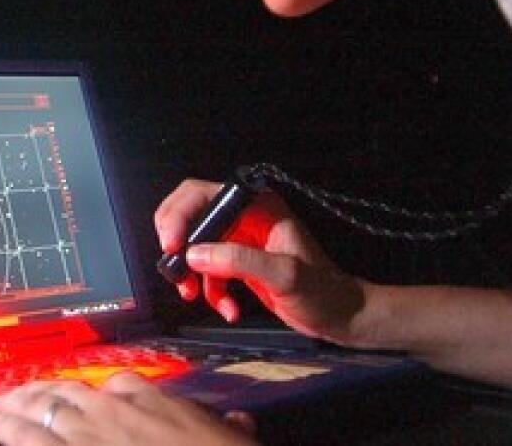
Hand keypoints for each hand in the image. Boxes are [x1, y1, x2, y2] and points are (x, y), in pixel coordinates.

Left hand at [0, 374, 255, 444]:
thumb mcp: (231, 439)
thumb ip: (226, 428)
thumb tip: (238, 425)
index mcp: (149, 399)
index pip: (118, 386)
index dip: (96, 396)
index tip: (87, 401)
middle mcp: (110, 410)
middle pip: (67, 393)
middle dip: (41, 394)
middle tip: (21, 397)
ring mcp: (85, 435)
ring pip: (41, 412)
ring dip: (16, 410)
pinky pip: (31, 442)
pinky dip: (12, 435)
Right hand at [155, 179, 366, 344]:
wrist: (340, 318)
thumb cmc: (321, 292)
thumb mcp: (283, 274)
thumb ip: (239, 260)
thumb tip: (193, 254)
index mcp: (256, 205)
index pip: (201, 194)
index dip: (178, 215)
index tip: (172, 246)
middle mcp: (244, 216)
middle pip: (190, 216)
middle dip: (178, 245)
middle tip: (174, 270)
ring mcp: (239, 240)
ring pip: (194, 246)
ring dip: (190, 274)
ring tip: (194, 296)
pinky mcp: (237, 264)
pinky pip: (207, 271)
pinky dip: (210, 291)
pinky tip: (228, 309)